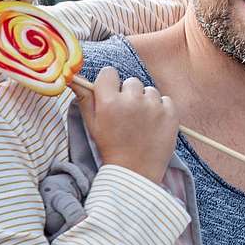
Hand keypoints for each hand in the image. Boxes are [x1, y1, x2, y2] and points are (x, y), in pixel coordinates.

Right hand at [75, 67, 179, 183]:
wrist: (135, 172)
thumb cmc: (110, 147)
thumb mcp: (92, 124)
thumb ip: (85, 98)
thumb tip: (74, 78)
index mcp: (109, 101)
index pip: (109, 72)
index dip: (109, 83)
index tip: (111, 95)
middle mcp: (132, 100)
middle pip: (131, 82)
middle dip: (128, 94)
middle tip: (127, 115)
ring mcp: (153, 106)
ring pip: (149, 91)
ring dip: (146, 102)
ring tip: (141, 122)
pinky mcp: (171, 113)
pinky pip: (166, 100)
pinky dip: (161, 110)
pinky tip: (154, 125)